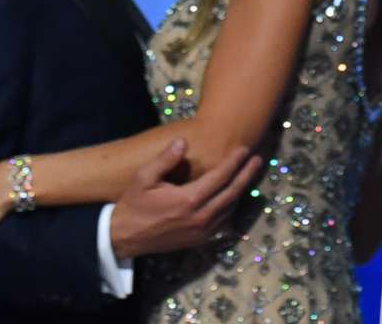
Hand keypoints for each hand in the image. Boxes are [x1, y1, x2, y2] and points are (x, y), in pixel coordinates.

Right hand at [108, 138, 263, 260]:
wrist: (123, 238)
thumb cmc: (133, 205)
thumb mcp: (143, 178)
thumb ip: (165, 160)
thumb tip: (182, 141)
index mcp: (189, 199)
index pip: (220, 176)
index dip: (234, 162)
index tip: (244, 149)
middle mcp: (200, 216)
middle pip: (232, 192)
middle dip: (246, 174)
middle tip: (257, 159)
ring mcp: (202, 231)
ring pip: (230, 208)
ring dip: (240, 190)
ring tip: (248, 174)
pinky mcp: (199, 240)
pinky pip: (223, 221)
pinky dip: (231, 206)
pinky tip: (233, 196)